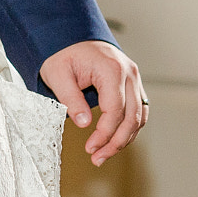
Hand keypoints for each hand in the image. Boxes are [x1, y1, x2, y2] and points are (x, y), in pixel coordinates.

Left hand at [39, 39, 146, 164]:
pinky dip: (129, 128)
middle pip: (132, 117)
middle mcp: (129, 74)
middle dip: (116, 142)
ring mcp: (134, 79)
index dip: (104, 133)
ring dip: (124, 139)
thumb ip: (71, 98)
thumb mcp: (58, 75)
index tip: (90, 148)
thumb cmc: (63, 54)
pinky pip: (138, 111)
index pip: (115, 110)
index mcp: (111, 70)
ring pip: (139, 116)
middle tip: (98, 158)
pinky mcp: (133, 85)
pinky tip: (114, 140)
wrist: (71, 38)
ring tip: (104, 154)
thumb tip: (84, 123)